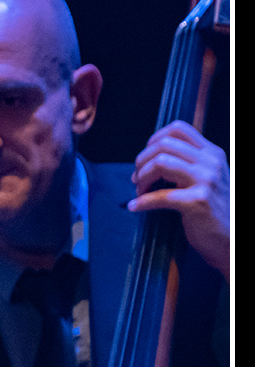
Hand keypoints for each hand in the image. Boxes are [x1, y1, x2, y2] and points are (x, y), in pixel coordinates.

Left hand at [129, 121, 229, 279]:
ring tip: (139, 192)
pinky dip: (142, 202)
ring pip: (160, 163)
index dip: (153, 140)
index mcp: (211, 152)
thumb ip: (189, 165)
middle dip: (142, 162)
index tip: (144, 160)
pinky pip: (160, 196)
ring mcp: (206, 180)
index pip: (178, 129)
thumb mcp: (207, 179)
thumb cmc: (213, 210)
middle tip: (136, 180)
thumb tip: (153, 159)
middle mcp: (210, 161)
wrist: (231, 237)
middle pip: (164, 145)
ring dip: (142, 179)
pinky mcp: (197, 202)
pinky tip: (135, 207)